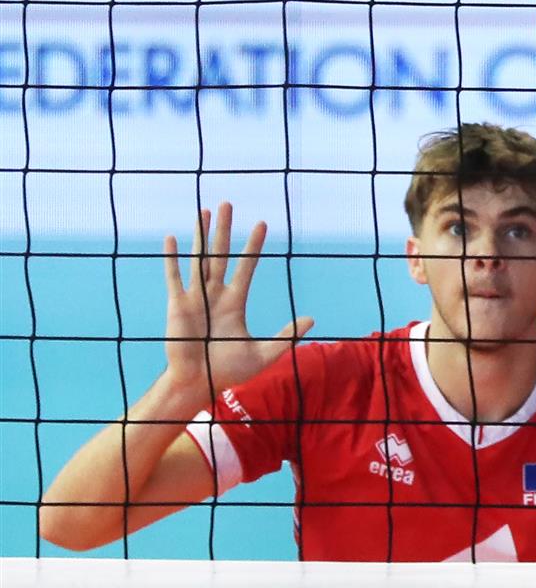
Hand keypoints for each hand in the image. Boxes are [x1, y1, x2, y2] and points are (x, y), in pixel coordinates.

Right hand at [162, 202, 313, 390]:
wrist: (199, 384)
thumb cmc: (229, 371)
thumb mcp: (263, 354)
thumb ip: (286, 337)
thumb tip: (312, 321)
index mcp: (235, 302)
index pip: (246, 266)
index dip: (253, 246)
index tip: (262, 224)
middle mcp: (215, 295)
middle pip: (221, 255)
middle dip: (224, 230)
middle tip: (227, 203)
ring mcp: (195, 298)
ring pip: (199, 259)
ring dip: (201, 235)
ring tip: (203, 211)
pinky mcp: (177, 306)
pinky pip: (174, 278)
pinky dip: (173, 259)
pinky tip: (172, 239)